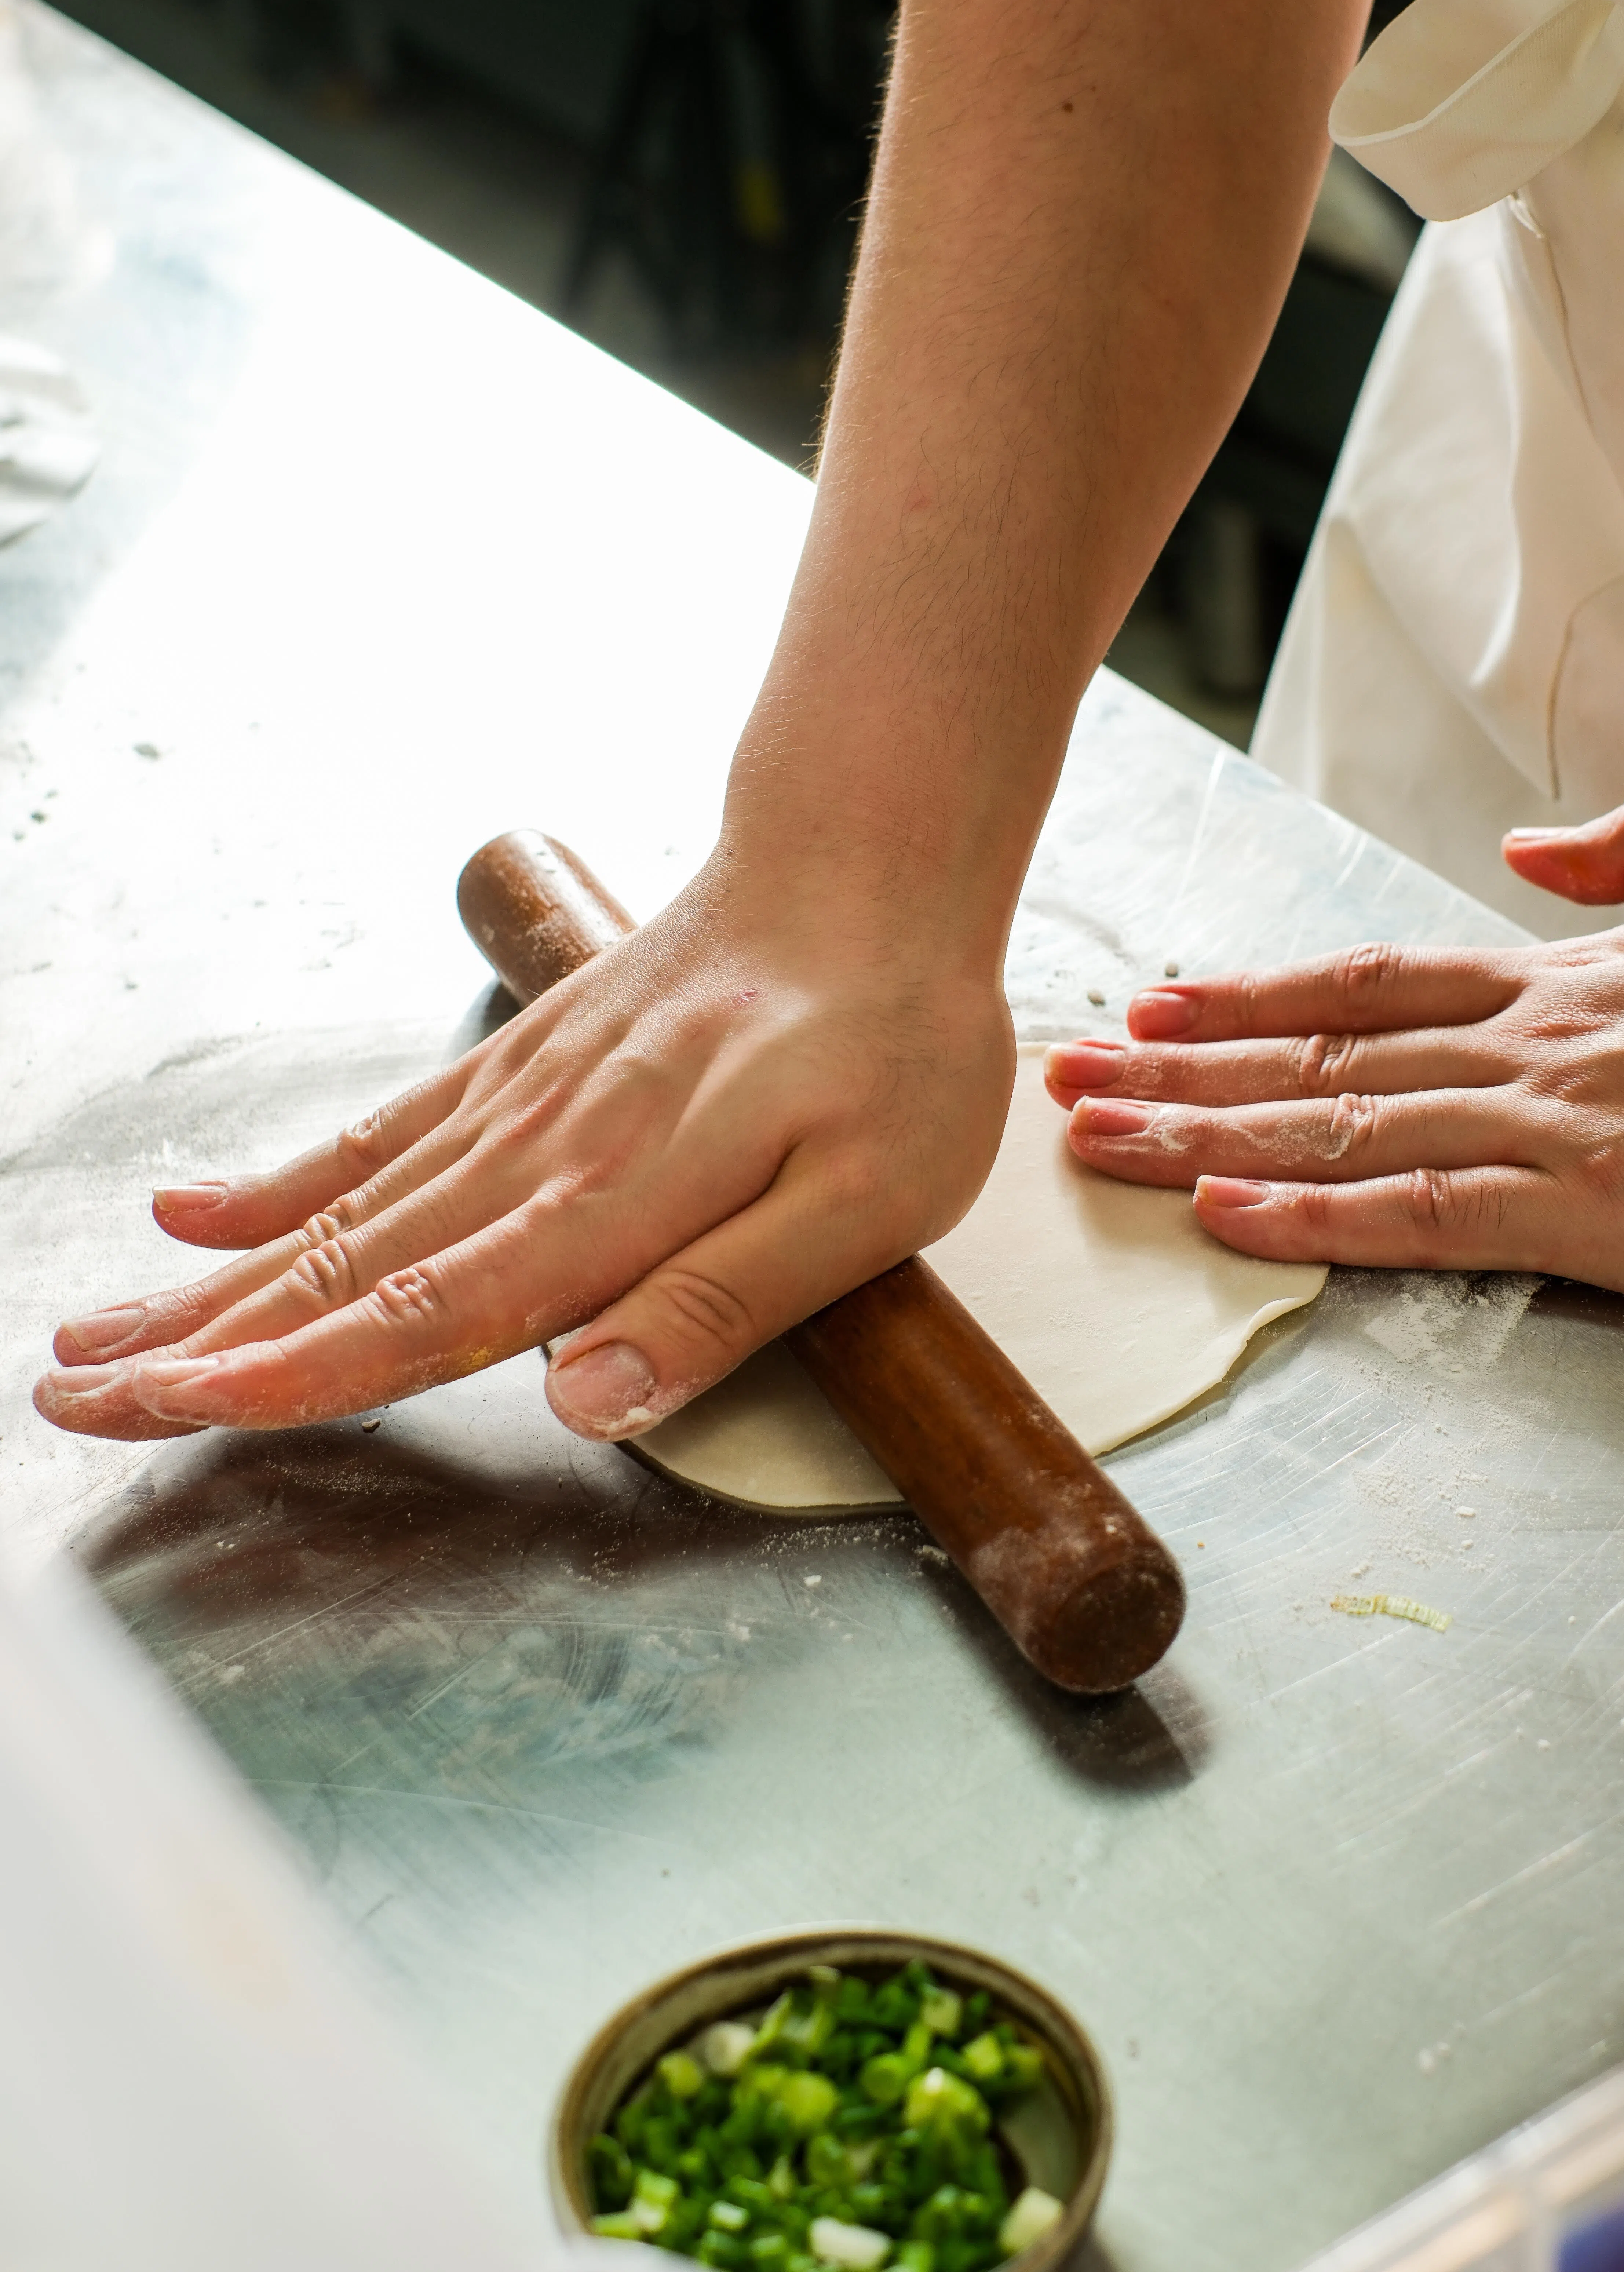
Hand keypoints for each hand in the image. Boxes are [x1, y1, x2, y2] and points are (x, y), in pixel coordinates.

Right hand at [34, 858, 1014, 1441]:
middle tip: (71, 1399)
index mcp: (618, 1198)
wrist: (872, 861)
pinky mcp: (520, 1065)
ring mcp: (517, 1101)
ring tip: (91, 1336)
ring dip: (209, 1284)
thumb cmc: (893, 1036)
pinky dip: (281, 1180)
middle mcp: (541, 1151)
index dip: (303, 1371)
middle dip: (202, 1348)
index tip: (186, 1410)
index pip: (429, 1311)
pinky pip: (380, 1134)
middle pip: (344, 1272)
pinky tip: (193, 1214)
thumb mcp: (869, 1196)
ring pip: (336, 1213)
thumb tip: (588, 1396)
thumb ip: (725, 1299)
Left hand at [1043, 799, 1623, 1305]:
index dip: (1251, 996)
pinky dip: (1316, 1217)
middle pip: (1320, 1058)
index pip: (1366, 985)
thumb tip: (1531, 848)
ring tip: (1097, 1138)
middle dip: (1180, 1066)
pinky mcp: (1595, 1210)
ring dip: (1205, 1135)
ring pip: (1341, 1131)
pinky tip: (1227, 1214)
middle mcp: (1533, 1046)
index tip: (1158, 999)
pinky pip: (1425, 1215)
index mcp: (1565, 982)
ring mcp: (1556, 1127)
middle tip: (1068, 1071)